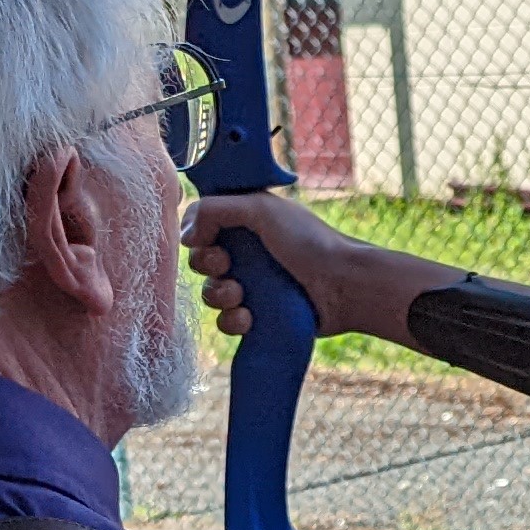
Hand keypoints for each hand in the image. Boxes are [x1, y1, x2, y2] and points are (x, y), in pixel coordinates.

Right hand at [184, 191, 397, 341]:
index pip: (203, 225)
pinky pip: (227, 320)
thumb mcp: (262, 210)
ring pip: (211, 293)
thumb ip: (216, 209)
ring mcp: (253, 285)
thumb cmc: (309, 242)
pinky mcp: (259, 315)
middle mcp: (247, 252)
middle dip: (207, 265)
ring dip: (219, 295)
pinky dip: (232, 320)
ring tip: (241, 296)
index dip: (197, 234)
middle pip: (201, 260)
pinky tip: (249, 318)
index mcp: (247, 221)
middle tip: (227, 265)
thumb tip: (185, 235)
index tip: (204, 238)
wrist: (344, 287)